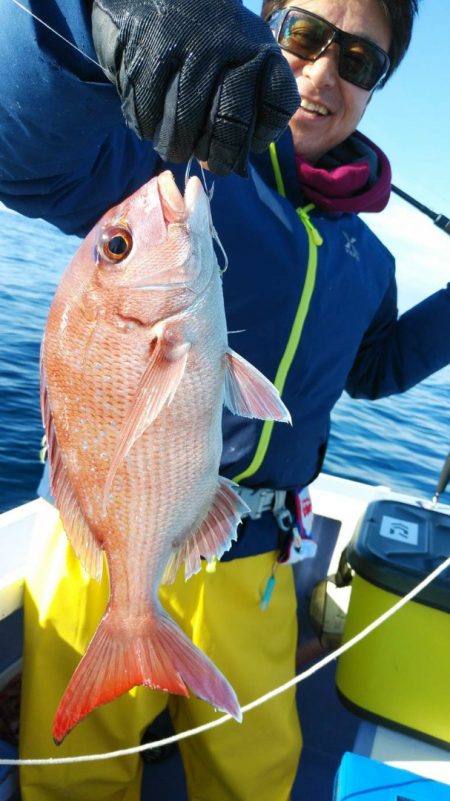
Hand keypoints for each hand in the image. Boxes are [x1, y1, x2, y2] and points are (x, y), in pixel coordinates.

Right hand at [91, 0, 298, 175]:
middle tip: (209, 163)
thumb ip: (247, 98)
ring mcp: (189, 51)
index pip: (276, 105)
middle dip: (218, 157)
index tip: (248, 147)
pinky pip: (150, 114)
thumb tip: (236, 161)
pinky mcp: (151, 55)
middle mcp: (230, 48)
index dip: (262, 137)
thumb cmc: (200, 36)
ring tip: (176, 147)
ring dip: (178, 147)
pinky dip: (148, 126)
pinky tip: (151, 122)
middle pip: (230, 128)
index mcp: (259, 48)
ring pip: (186, 127)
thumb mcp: (239, 51)